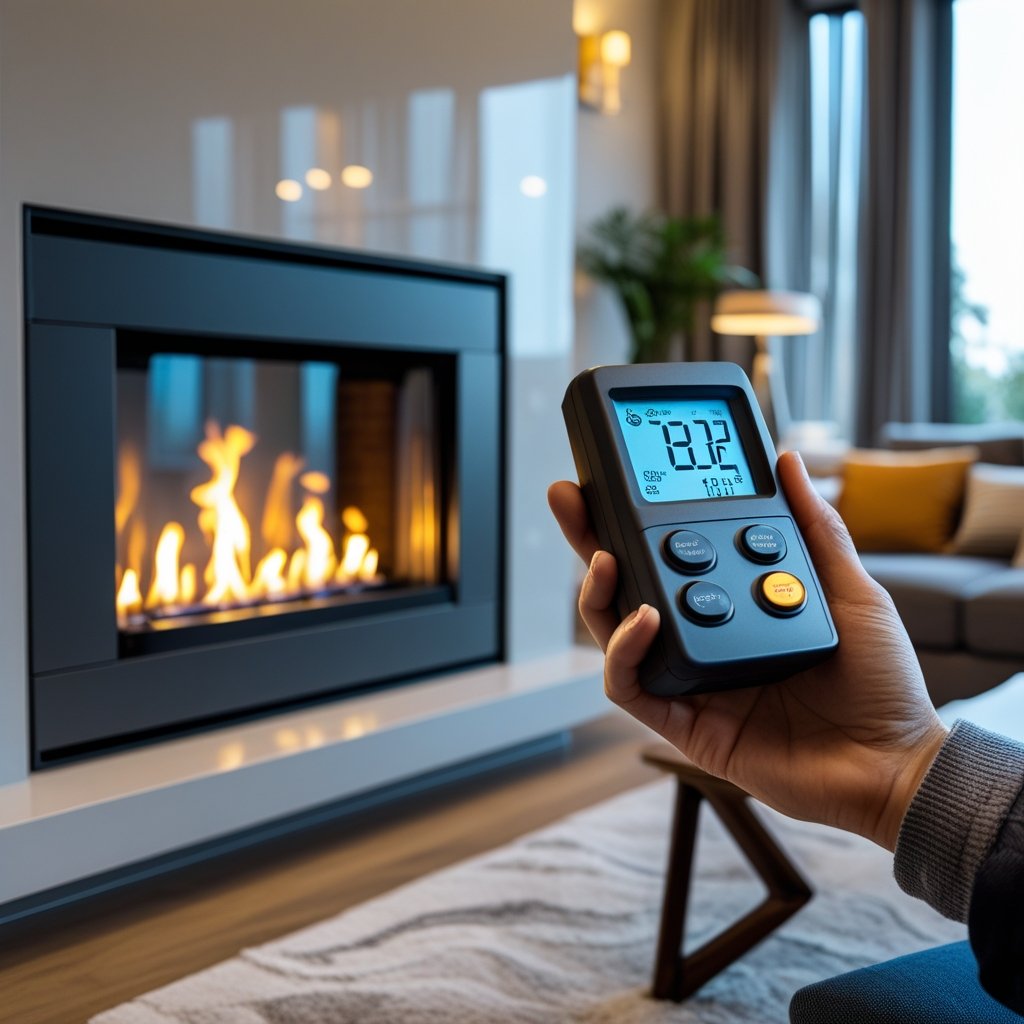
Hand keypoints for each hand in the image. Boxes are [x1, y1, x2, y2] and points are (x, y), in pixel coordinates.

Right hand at [548, 451, 947, 850]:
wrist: (892, 762)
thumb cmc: (877, 682)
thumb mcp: (849, 589)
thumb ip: (815, 528)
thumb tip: (788, 461)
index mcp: (733, 601)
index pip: (670, 551)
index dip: (634, 518)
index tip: (614, 475)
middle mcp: (703, 635)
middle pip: (629, 583)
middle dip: (590, 538)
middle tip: (569, 496)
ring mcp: (690, 677)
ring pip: (615, 631)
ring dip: (599, 592)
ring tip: (605, 557)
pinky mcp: (683, 721)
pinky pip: (632, 686)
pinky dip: (626, 651)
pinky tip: (646, 619)